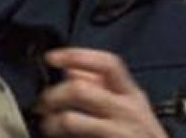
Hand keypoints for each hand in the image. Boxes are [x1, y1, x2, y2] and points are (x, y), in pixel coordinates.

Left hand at [38, 48, 166, 137]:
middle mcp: (127, 110)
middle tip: (44, 103)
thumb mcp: (129, 107)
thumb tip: (73, 69)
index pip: (106, 63)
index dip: (76, 56)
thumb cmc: (141, 137)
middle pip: (81, 89)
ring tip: (48, 126)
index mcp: (132, 94)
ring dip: (51, 122)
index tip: (52, 57)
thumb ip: (103, 87)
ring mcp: (119, 133)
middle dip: (54, 94)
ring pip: (71, 119)